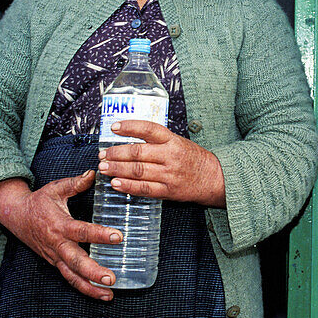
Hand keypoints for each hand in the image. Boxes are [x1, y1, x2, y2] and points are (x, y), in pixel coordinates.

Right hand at [0, 174, 123, 300]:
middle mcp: (57, 244)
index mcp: (59, 225)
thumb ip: (75, 183)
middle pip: (75, 262)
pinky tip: (100, 294)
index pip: (81, 231)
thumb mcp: (56, 188)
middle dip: (93, 272)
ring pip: (71, 277)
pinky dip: (83, 288)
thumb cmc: (39, 202)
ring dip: (89, 288)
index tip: (118, 237)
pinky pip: (69, 279)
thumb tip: (95, 173)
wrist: (15, 216)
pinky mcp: (54, 263)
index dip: (99, 235)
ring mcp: (55, 256)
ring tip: (109, 294)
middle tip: (111, 278)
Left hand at [99, 120, 225, 207]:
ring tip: (104, 167)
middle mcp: (171, 156)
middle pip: (138, 153)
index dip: (130, 127)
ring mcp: (169, 174)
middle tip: (102, 154)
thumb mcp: (179, 142)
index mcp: (173, 140)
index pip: (149, 129)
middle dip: (116, 153)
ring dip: (117, 169)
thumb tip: (129, 139)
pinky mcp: (168, 190)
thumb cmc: (194, 159)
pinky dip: (128, 186)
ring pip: (138, 171)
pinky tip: (116, 183)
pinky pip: (144, 189)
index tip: (114, 127)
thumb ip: (157, 141)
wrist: (215, 178)